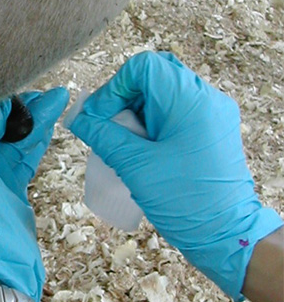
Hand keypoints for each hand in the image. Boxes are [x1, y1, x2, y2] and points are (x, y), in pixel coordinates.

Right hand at [66, 51, 282, 300]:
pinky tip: (139, 150)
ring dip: (135, 114)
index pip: (144, 67)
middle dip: (122, 100)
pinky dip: (150, 125)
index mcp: (191, 101)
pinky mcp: (209, 131)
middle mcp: (206, 100)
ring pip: (162, 95)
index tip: (98, 118)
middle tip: (108, 128)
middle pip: (153, 78)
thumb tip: (76, 119)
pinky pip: (173, 113)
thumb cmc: (185, 201)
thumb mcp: (135, 166)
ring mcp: (210, 115)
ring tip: (123, 144)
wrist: (224, 234)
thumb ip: (103, 136)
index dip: (113, 88)